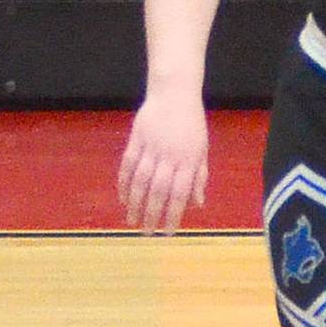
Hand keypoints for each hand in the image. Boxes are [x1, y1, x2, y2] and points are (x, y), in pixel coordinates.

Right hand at [118, 89, 208, 235]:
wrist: (175, 93)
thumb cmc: (191, 124)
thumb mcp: (202, 149)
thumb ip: (199, 177)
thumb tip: (198, 203)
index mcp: (189, 160)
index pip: (180, 194)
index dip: (173, 215)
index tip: (168, 232)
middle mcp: (170, 156)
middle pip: (159, 191)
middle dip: (152, 214)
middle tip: (146, 232)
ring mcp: (152, 147)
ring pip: (141, 180)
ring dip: (135, 203)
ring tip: (132, 221)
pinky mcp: (137, 138)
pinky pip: (128, 164)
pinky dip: (124, 183)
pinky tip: (123, 198)